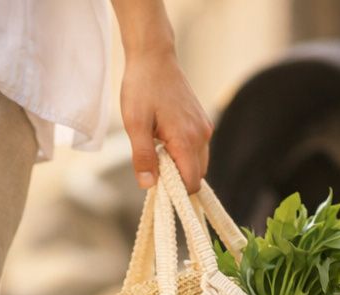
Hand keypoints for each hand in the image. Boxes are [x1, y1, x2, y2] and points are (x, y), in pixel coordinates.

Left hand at [119, 49, 213, 192]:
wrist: (153, 57)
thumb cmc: (142, 88)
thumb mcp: (135, 125)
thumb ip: (143, 157)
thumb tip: (149, 185)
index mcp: (187, 139)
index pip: (191, 182)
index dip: (174, 191)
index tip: (155, 185)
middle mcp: (202, 135)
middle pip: (197, 175)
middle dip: (177, 180)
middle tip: (152, 166)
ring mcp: (204, 127)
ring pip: (198, 163)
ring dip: (179, 166)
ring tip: (156, 150)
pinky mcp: (201, 121)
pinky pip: (197, 149)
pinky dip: (182, 154)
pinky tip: (163, 141)